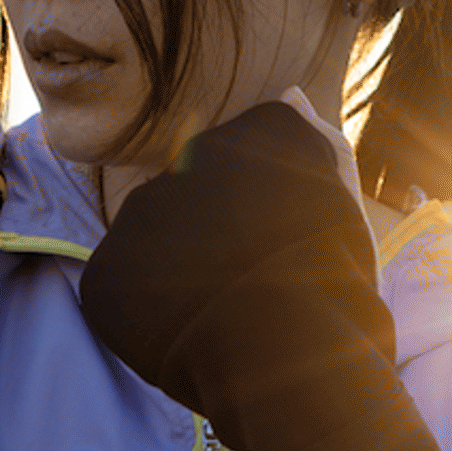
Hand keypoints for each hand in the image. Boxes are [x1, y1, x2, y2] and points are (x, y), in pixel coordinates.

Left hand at [78, 101, 451, 450]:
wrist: (295, 353)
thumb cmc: (341, 289)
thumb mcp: (343, 209)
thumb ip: (316, 147)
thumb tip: (291, 96)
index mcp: (263, 134)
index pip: (246, 161)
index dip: (261, 218)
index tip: (282, 254)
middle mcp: (190, 158)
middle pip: (194, 197)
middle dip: (211, 239)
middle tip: (250, 293)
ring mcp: (141, 212)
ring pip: (155, 242)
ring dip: (174, 274)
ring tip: (221, 322)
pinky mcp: (107, 271)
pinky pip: (122, 290)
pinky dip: (142, 317)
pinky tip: (182, 341)